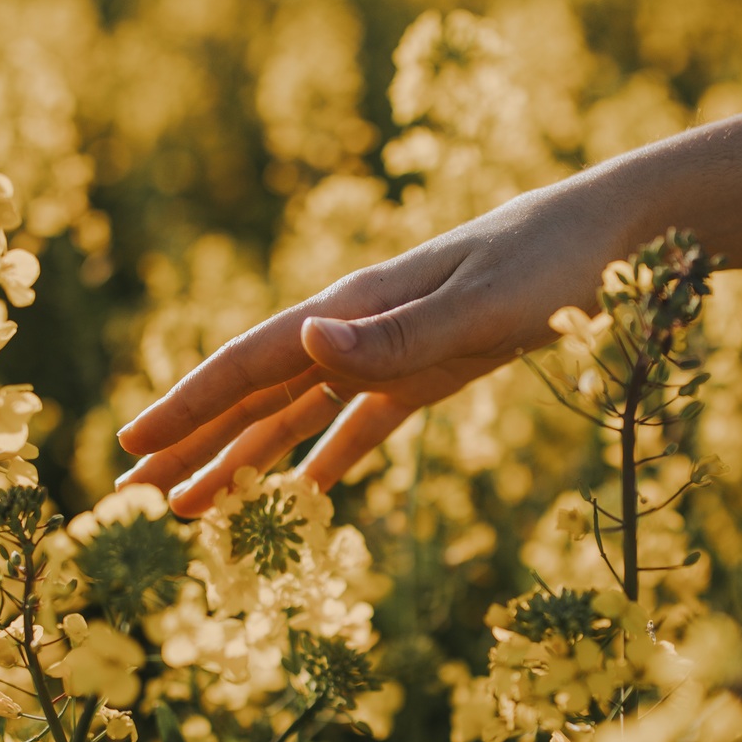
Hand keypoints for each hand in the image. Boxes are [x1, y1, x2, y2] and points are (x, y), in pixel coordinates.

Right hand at [116, 174, 635, 515]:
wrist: (612, 232)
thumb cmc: (552, 262)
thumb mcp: (481, 304)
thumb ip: (396, 336)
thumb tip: (305, 346)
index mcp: (355, 306)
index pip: (251, 362)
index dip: (188, 406)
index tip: (131, 446)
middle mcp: (356, 329)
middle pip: (255, 395)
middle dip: (192, 445)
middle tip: (130, 500)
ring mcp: (389, 350)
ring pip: (295, 415)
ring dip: (240, 460)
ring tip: (188, 508)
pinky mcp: (429, 372)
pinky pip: (359, 424)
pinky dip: (324, 461)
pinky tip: (297, 496)